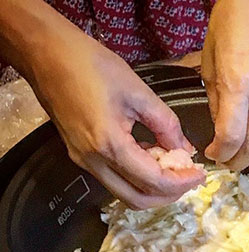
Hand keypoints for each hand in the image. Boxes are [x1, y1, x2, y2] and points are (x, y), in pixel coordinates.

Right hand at [28, 31, 203, 208]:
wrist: (45, 52)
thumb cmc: (89, 64)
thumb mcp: (139, 91)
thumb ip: (167, 125)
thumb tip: (185, 151)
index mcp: (109, 144)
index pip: (154, 181)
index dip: (182, 182)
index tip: (200, 174)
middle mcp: (93, 160)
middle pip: (138, 200)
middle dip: (169, 194)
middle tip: (189, 177)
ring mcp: (83, 161)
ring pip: (125, 194)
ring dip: (153, 189)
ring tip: (174, 169)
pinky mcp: (80, 156)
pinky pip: (114, 180)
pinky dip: (137, 178)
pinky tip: (152, 158)